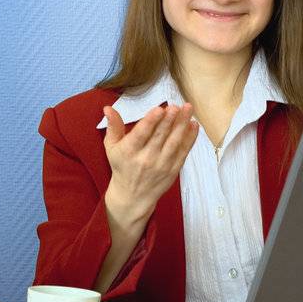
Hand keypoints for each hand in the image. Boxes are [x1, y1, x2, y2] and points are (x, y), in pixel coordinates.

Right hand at [103, 102, 200, 222]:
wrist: (133, 195)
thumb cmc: (122, 166)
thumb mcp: (111, 147)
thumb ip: (113, 126)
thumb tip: (107, 108)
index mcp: (128, 152)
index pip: (140, 134)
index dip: (150, 122)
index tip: (159, 109)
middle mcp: (145, 159)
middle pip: (159, 137)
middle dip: (168, 120)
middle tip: (176, 106)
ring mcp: (161, 165)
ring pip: (174, 143)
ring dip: (182, 125)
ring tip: (188, 108)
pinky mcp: (173, 170)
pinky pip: (183, 152)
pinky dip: (190, 138)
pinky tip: (194, 124)